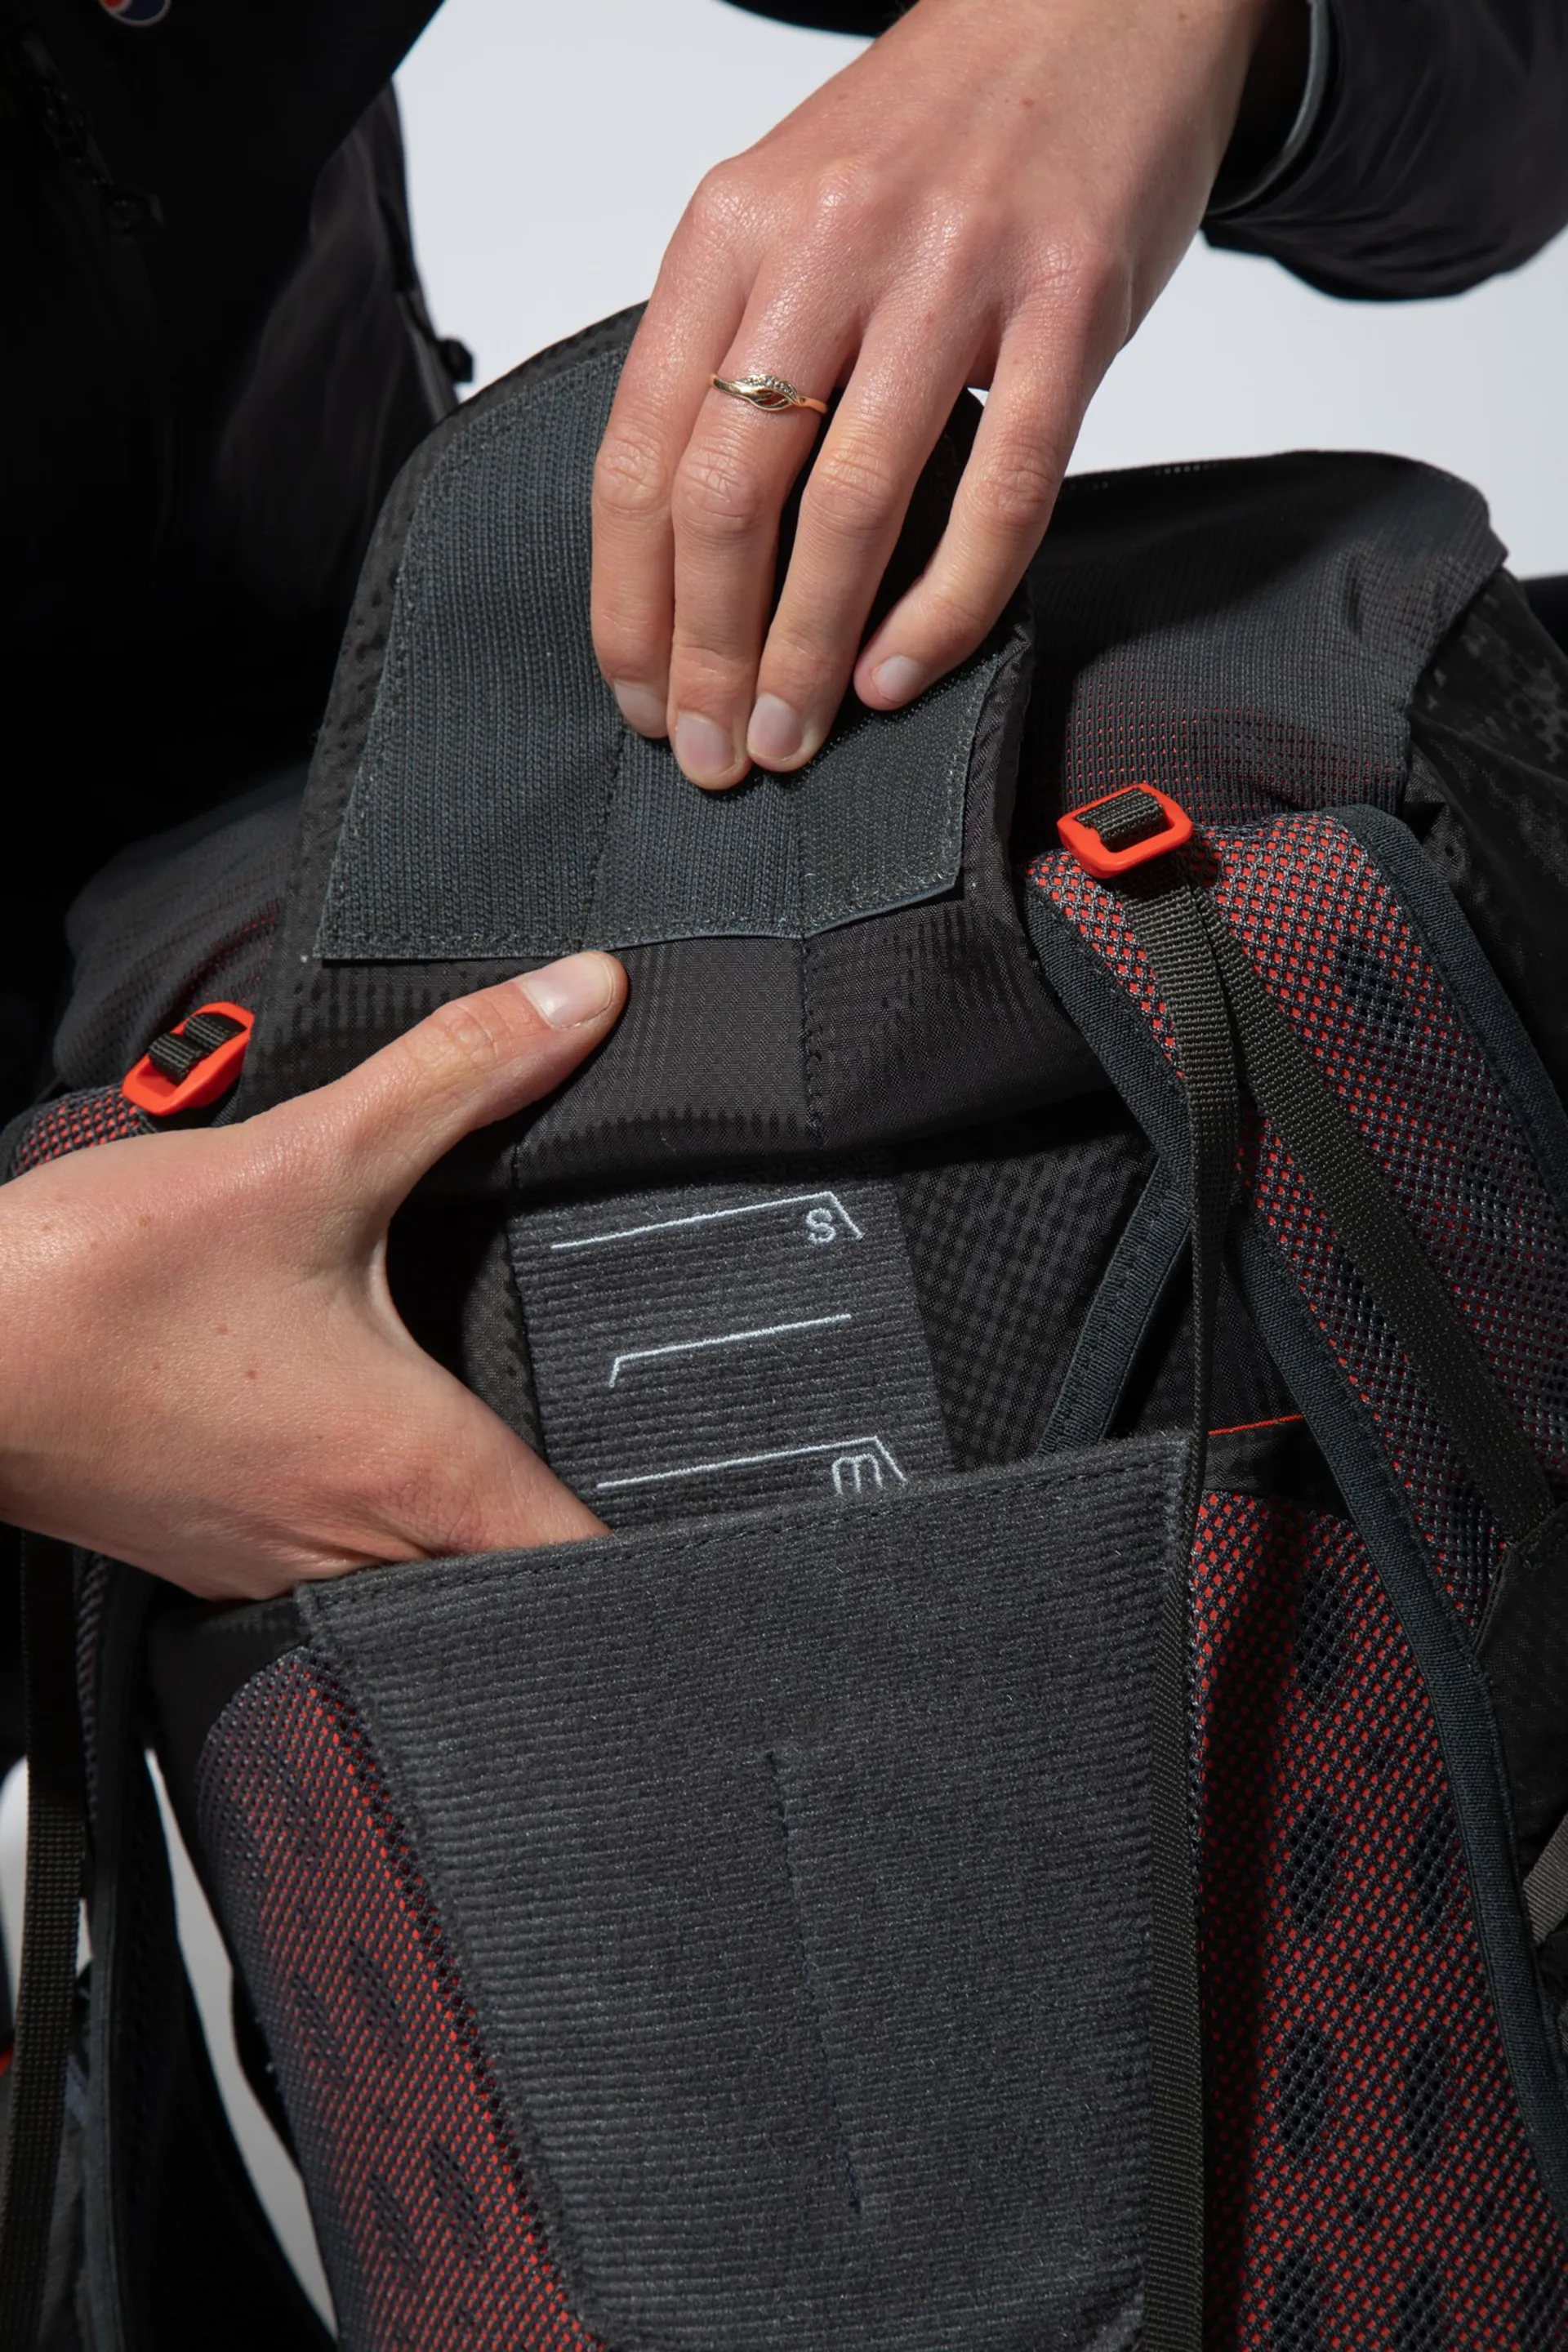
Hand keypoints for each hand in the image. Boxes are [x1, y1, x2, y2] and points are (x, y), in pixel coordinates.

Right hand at [0, 954, 626, 1601]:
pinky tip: (359, 1455)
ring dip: (467, 1537)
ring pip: (419, 1581)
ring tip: (515, 1463)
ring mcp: (274, 1560)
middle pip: (511, 1582)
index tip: (725, 1531)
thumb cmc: (101, 1288)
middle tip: (638, 1483)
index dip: (665, 1556)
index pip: (579, 1559)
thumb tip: (583, 999)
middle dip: (571, 1536)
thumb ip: (458, 1074)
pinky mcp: (208, 1548)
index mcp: (410, 1467)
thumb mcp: (307, 1158)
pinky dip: (369, 1526)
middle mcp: (353, 1542)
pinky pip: (327, 1565)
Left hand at [592, 0, 1300, 787]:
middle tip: (714, 754)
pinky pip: (1000, 489)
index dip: (632, 601)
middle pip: (728, 493)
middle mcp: (828, 243)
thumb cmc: (938, 131)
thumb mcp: (793, 207)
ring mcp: (954, 271)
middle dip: (708, 652)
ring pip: (850, 504)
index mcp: (734, 226)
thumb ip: (736, 345)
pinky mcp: (1070, 304)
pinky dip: (943, 603)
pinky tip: (899, 674)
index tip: (640, 698)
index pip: (642, 450)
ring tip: (790, 740)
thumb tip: (690, 546)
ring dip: (809, 649)